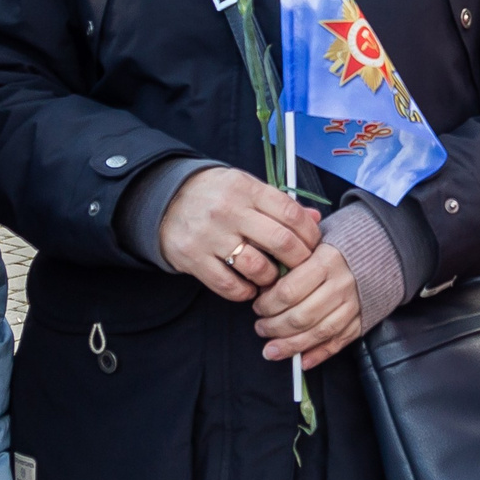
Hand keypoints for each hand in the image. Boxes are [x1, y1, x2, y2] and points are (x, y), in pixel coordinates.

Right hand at [157, 168, 319, 302]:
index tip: (314, 246)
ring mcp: (209, 235)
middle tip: (300, 267)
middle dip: (298, 260)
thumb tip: (315, 218)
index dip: (309, 234)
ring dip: (271, 278)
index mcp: (245, 189)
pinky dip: (245, 291)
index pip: (291, 213)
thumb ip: (279, 203)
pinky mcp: (193, 258)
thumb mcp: (246, 188)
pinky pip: (229, 285)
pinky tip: (249, 287)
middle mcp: (228, 210)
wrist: (164, 199)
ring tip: (271, 277)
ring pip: (257, 267)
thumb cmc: (215, 195)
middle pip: (280, 241)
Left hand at [253, 242, 363, 370]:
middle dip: (275, 327)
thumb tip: (264, 290)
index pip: (289, 291)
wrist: (378, 251)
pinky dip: (319, 354)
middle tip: (260, 328)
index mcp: (326, 261)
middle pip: (301, 316)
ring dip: (291, 346)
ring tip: (271, 350)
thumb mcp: (312, 244)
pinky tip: (302, 361)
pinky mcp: (362, 320)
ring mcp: (354, 305)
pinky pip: (339, 342)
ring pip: (318, 333)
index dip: (268, 304)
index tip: (258, 306)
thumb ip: (289, 264)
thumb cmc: (336, 248)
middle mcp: (341, 285)